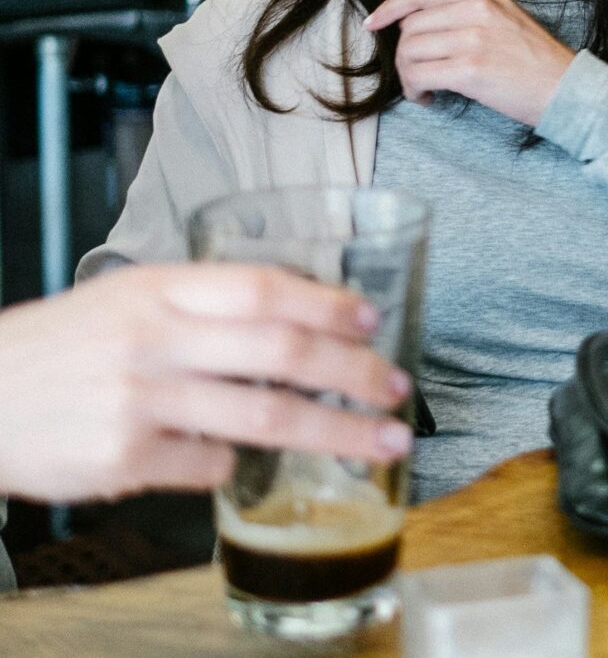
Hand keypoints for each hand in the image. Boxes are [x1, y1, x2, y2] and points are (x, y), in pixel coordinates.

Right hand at [0, 264, 410, 503]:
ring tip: (382, 442)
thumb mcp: (126, 299)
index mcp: (158, 291)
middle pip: (281, 356)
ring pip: (265, 419)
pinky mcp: (125, 460)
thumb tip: (303, 319)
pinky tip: (228, 456)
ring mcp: (140, 403)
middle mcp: (154, 342)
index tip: (372, 320)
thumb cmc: (61, 347)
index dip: (326, 304)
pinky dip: (231, 463)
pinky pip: (210, 465)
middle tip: (399, 389)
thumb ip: (203, 304)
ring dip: (336, 433)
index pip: (262, 290)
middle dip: (355, 374)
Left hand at [365, 0, 576, 125]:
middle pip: (410, 27)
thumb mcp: (507, 20)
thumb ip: (468, 14)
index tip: (374, 23)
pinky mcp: (471, 69)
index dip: (391, 8)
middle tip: (418, 74)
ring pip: (409, 52)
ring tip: (424, 88)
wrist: (568, 90)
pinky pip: (418, 76)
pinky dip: (415, 90)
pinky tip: (429, 98)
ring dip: (408, 76)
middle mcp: (478, 10)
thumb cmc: (537, 62)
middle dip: (404, 54)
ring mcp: (474, 38)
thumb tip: (418, 26)